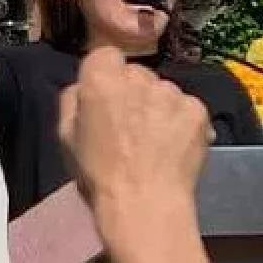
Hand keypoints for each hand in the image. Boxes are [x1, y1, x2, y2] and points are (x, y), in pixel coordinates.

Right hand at [58, 47, 237, 262]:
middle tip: (131, 128)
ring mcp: (172, 92)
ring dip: (159, 109)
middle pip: (137, 74)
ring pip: (164, 91)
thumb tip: (84, 88)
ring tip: (155, 144)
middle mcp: (138, 75)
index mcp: (100, 77)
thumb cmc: (97, 175)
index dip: (106, 78)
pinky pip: (187, 109)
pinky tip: (174, 149)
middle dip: (134, 94)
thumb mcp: (65, 137)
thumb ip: (73, 101)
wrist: (144, 205)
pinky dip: (182, 124)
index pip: (105, 56)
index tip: (106, 102)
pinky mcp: (197, 109)